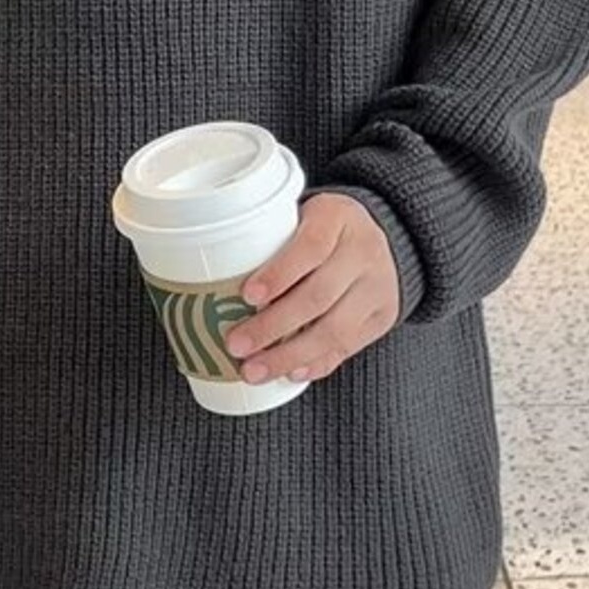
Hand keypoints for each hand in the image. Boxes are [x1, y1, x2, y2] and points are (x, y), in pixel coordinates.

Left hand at [226, 193, 400, 384]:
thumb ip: (268, 237)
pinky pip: (349, 346)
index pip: (310, 247)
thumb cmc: (322, 228)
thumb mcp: (301, 214)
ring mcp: (378, 287)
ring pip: (335, 329)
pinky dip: (317, 363)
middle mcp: (364, 251)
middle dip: (273, 326)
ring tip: (254, 370)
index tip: (247, 295)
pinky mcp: (382, 317)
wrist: (383, 237)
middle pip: (318, 295)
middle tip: (237, 344)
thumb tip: (206, 276)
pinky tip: (291, 373)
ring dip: (290, 355)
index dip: (279, 274)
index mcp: (337, 217)